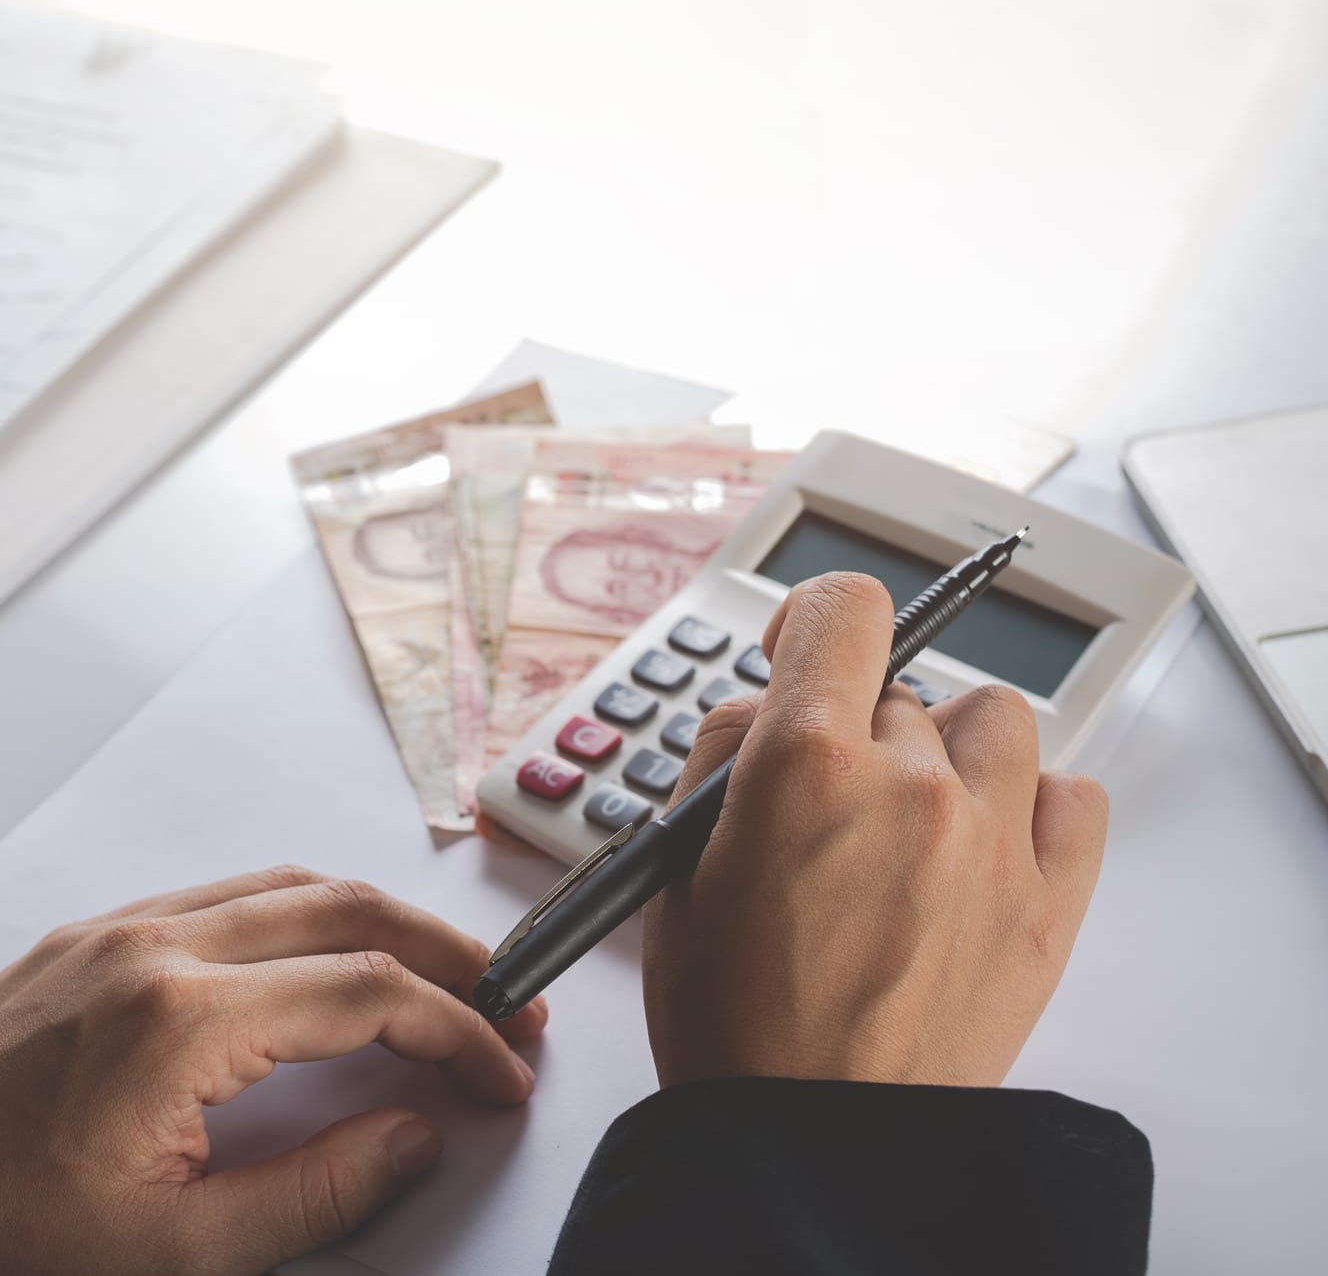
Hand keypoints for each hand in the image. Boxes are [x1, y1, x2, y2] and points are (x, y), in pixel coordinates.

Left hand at [0, 865, 545, 1275]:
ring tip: (438, 973)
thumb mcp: (180, 1254)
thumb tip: (416, 1134)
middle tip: (507, 999)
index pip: (366, 993)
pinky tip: (323, 961)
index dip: (457, 1030)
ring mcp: (111, 931)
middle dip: (444, 950)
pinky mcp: (83, 938)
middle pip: (342, 907)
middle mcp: (149, 947)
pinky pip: (218, 896)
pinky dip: (298, 916)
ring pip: (283, 885)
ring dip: (374, 921)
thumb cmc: (5, 1240)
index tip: (502, 1073)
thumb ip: (320, 1192)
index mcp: (177, 1021)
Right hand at [644, 572, 1107, 1087]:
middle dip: (856, 728)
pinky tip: (984, 841)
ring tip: (910, 818)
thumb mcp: (674, 870)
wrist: (810, 1140)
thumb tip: (769, 708)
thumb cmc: (734, 1023)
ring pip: (991, 722)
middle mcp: (908, 783)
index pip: (844, 608)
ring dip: (948, 750)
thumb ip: (721, 761)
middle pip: (900, 688)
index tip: (804, 647)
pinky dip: (1033, 802)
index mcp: (804, 764)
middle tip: (825, 804)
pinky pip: (1074, 795)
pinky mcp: (1047, 904)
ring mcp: (990, 841)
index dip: (816, 617)